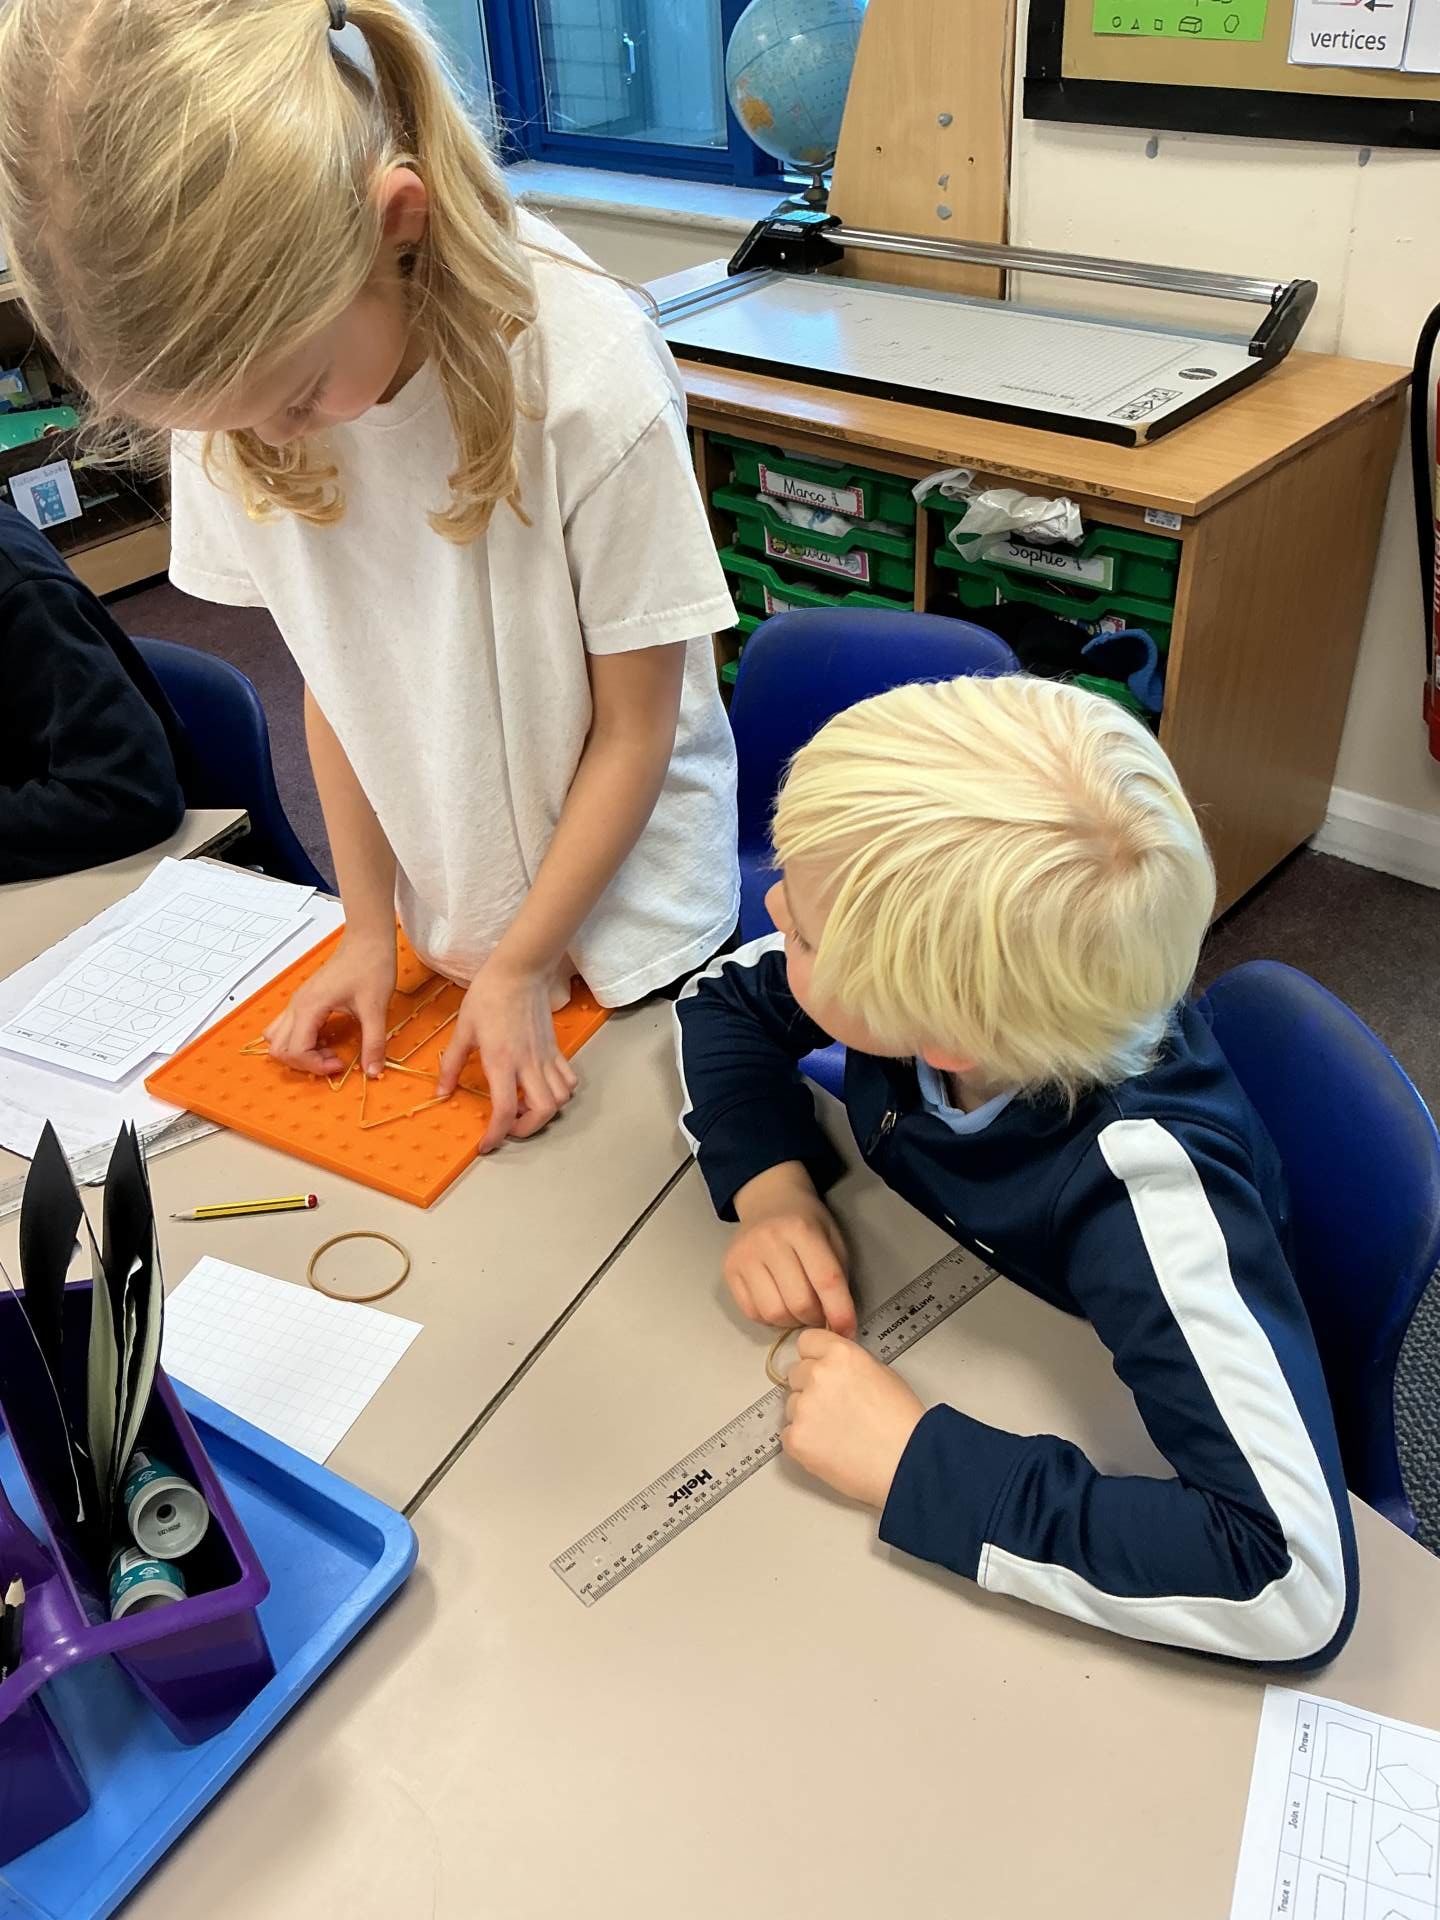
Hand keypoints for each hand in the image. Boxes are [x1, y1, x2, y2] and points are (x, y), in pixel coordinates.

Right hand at [264, 927, 395, 1076]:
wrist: (368, 940)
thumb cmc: (370, 966)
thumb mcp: (375, 1008)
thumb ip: (373, 1042)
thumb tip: (373, 1071)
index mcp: (309, 1007)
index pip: (294, 1051)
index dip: (315, 1065)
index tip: (340, 1064)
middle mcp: (297, 1005)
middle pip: (278, 1048)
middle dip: (304, 1062)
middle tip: (334, 1060)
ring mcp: (298, 1002)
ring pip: (278, 1038)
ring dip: (298, 1051)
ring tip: (327, 1050)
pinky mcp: (305, 1000)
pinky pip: (290, 1028)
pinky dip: (302, 1040)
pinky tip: (327, 1038)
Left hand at [435, 960, 577, 1152]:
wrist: (519, 971)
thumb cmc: (489, 996)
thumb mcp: (463, 1030)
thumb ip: (451, 1064)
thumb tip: (441, 1091)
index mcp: (502, 1061)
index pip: (505, 1110)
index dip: (496, 1134)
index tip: (487, 1144)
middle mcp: (528, 1063)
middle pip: (543, 1111)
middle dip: (526, 1130)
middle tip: (508, 1128)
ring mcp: (545, 1056)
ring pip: (560, 1098)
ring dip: (545, 1112)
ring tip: (525, 1109)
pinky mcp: (555, 1049)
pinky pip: (568, 1079)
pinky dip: (560, 1093)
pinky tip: (541, 1089)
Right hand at [727, 1164, 855, 1335]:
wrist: (769, 1200)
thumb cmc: (806, 1221)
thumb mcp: (832, 1237)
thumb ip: (837, 1276)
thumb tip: (839, 1321)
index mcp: (801, 1230)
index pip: (825, 1280)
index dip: (840, 1311)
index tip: (848, 1330)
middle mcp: (769, 1241)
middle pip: (798, 1302)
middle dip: (816, 1318)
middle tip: (821, 1313)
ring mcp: (745, 1256)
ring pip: (773, 1313)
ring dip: (792, 1322)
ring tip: (799, 1309)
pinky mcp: (729, 1270)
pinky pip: (752, 1312)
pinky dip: (770, 1318)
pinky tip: (779, 1303)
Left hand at [781, 1330, 924, 1508]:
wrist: (907, 1463)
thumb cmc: (903, 1424)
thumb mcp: (881, 1373)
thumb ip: (849, 1363)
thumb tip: (833, 1367)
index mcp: (840, 1354)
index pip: (807, 1342)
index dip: (815, 1356)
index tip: (820, 1367)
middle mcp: (817, 1375)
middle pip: (796, 1373)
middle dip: (811, 1387)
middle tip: (835, 1407)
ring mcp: (803, 1408)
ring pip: (792, 1404)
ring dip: (807, 1415)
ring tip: (838, 1431)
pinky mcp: (796, 1439)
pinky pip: (789, 1433)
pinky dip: (804, 1441)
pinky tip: (830, 1447)